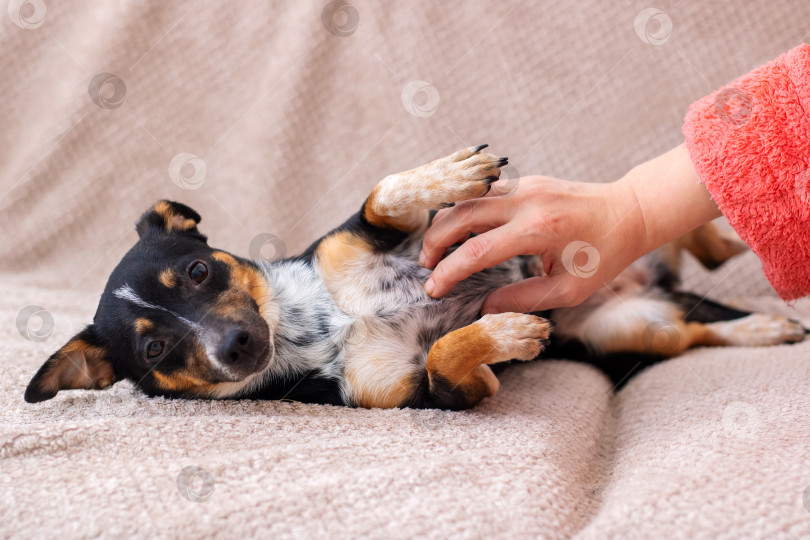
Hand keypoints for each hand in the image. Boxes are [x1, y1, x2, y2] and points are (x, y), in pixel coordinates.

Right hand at [419, 145, 721, 312]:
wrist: (629, 212)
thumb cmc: (604, 255)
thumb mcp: (570, 290)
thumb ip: (525, 299)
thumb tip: (485, 308)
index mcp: (538, 231)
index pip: (477, 252)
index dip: (449, 272)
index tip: (433, 289)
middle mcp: (526, 202)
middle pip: (460, 216)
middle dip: (435, 241)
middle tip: (425, 266)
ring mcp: (524, 186)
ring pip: (466, 199)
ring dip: (444, 223)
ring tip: (435, 250)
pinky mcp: (524, 181)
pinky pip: (482, 193)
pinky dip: (462, 210)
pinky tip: (457, 230)